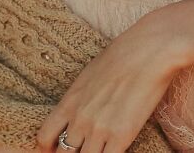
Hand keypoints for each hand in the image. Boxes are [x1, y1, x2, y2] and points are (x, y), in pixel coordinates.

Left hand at [35, 10, 181, 152]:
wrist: (149, 49)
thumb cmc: (124, 53)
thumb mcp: (91, 73)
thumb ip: (82, 97)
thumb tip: (82, 109)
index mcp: (70, 101)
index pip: (44, 137)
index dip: (50, 148)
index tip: (59, 149)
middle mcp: (79, 118)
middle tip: (86, 148)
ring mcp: (98, 129)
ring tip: (104, 147)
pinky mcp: (120, 136)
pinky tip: (118, 149)